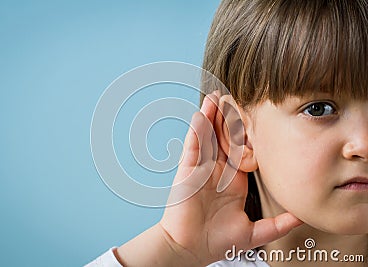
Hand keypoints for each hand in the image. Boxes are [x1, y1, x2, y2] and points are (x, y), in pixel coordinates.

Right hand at [159, 91, 302, 265]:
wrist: (191, 249)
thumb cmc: (218, 241)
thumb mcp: (254, 232)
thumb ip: (277, 224)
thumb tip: (302, 217)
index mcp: (233, 181)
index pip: (242, 150)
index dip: (248, 133)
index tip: (256, 116)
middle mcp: (217, 171)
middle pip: (223, 138)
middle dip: (228, 118)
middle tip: (234, 97)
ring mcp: (201, 169)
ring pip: (208, 137)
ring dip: (211, 116)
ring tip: (217, 96)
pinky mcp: (187, 171)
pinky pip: (193, 146)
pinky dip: (196, 130)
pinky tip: (201, 114)